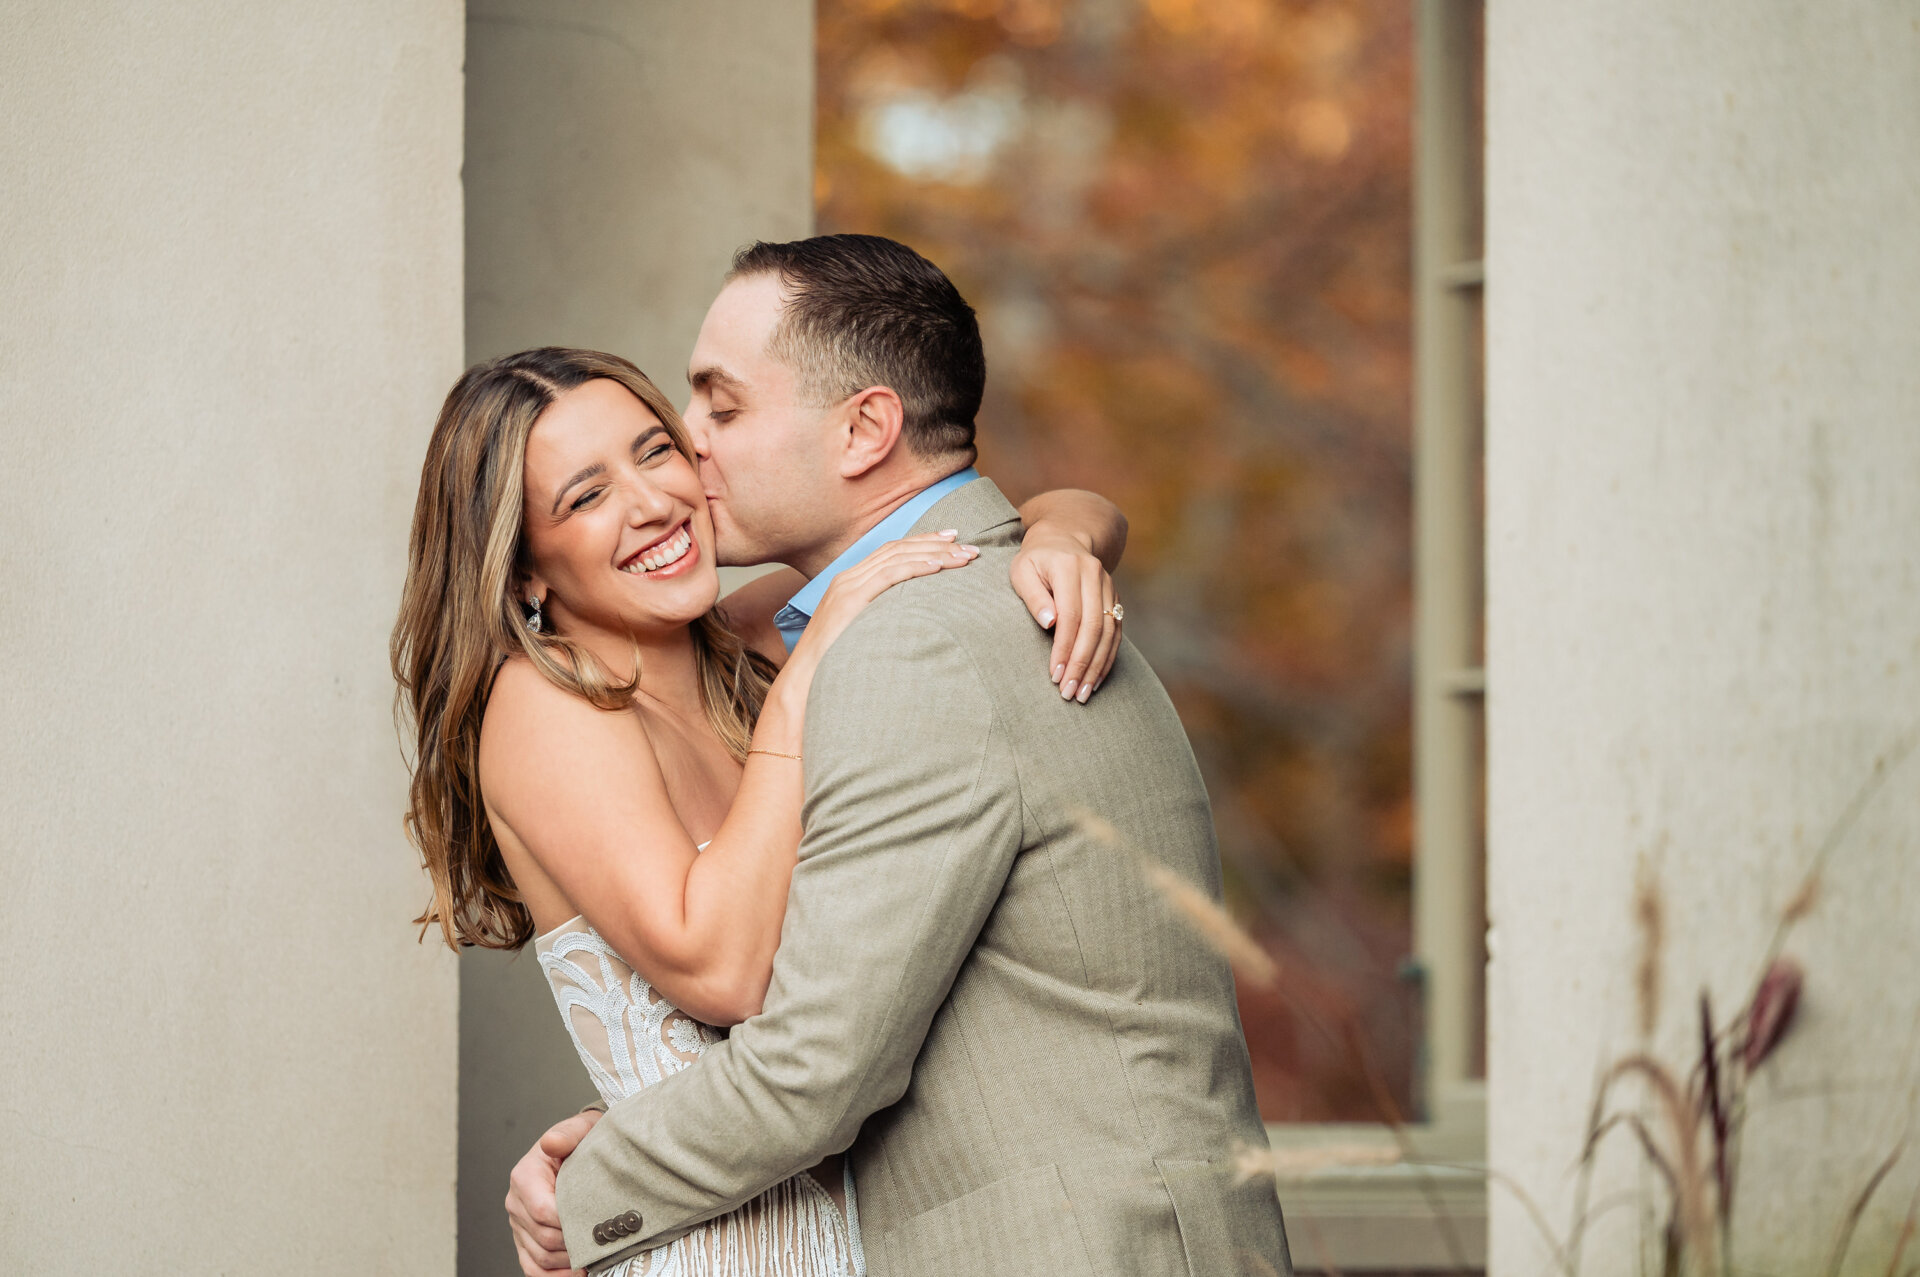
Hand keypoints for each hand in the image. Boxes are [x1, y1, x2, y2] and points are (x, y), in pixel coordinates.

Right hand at [506, 1109, 601, 1276]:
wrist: (579, 1150)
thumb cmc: (581, 1141)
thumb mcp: (579, 1130)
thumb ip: (567, 1134)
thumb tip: (551, 1142)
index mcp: (525, 1176)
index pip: (543, 1211)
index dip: (569, 1223)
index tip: (597, 1225)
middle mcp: (516, 1202)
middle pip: (543, 1238)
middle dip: (574, 1245)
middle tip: (603, 1245)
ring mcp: (518, 1224)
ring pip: (540, 1257)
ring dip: (567, 1263)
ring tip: (594, 1259)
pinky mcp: (524, 1240)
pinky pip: (532, 1267)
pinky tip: (577, 1274)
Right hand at [798, 531, 979, 659]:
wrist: (805, 679)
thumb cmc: (836, 662)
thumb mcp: (863, 633)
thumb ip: (883, 618)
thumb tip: (915, 621)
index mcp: (850, 582)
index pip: (892, 551)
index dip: (923, 542)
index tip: (952, 541)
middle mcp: (848, 578)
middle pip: (898, 549)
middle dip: (936, 545)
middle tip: (969, 547)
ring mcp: (848, 587)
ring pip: (898, 558)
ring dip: (935, 555)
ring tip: (964, 558)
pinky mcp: (850, 601)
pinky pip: (889, 576)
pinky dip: (916, 568)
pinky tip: (939, 567)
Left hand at [1011, 526, 1120, 701]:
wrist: (1065, 539)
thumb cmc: (1036, 560)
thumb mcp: (1023, 572)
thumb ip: (1034, 596)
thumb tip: (1049, 623)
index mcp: (1070, 568)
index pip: (1072, 615)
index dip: (1064, 647)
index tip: (1055, 675)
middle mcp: (1095, 576)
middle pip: (1094, 627)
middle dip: (1082, 664)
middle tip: (1070, 693)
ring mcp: (1109, 587)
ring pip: (1109, 632)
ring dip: (1097, 666)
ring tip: (1084, 694)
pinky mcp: (1115, 599)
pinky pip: (1116, 632)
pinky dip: (1108, 658)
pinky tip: (1097, 679)